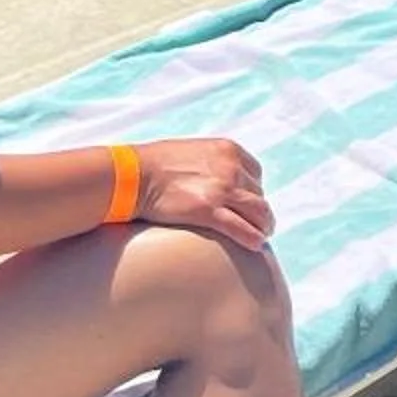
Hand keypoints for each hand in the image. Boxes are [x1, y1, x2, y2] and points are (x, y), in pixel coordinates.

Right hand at [131, 136, 273, 249]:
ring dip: (263, 226)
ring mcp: (222, 189)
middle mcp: (231, 167)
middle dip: (258, 211)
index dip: (253, 191)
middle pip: (258, 193)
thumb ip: (209, 163)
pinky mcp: (208, 211)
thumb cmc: (154, 164)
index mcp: (228, 150)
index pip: (255, 173)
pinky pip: (242, 229)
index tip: (247, 204)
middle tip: (259, 225)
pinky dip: (253, 238)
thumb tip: (213, 179)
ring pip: (258, 212)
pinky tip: (256, 246)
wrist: (133, 175)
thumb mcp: (191, 152)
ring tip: (261, 237)